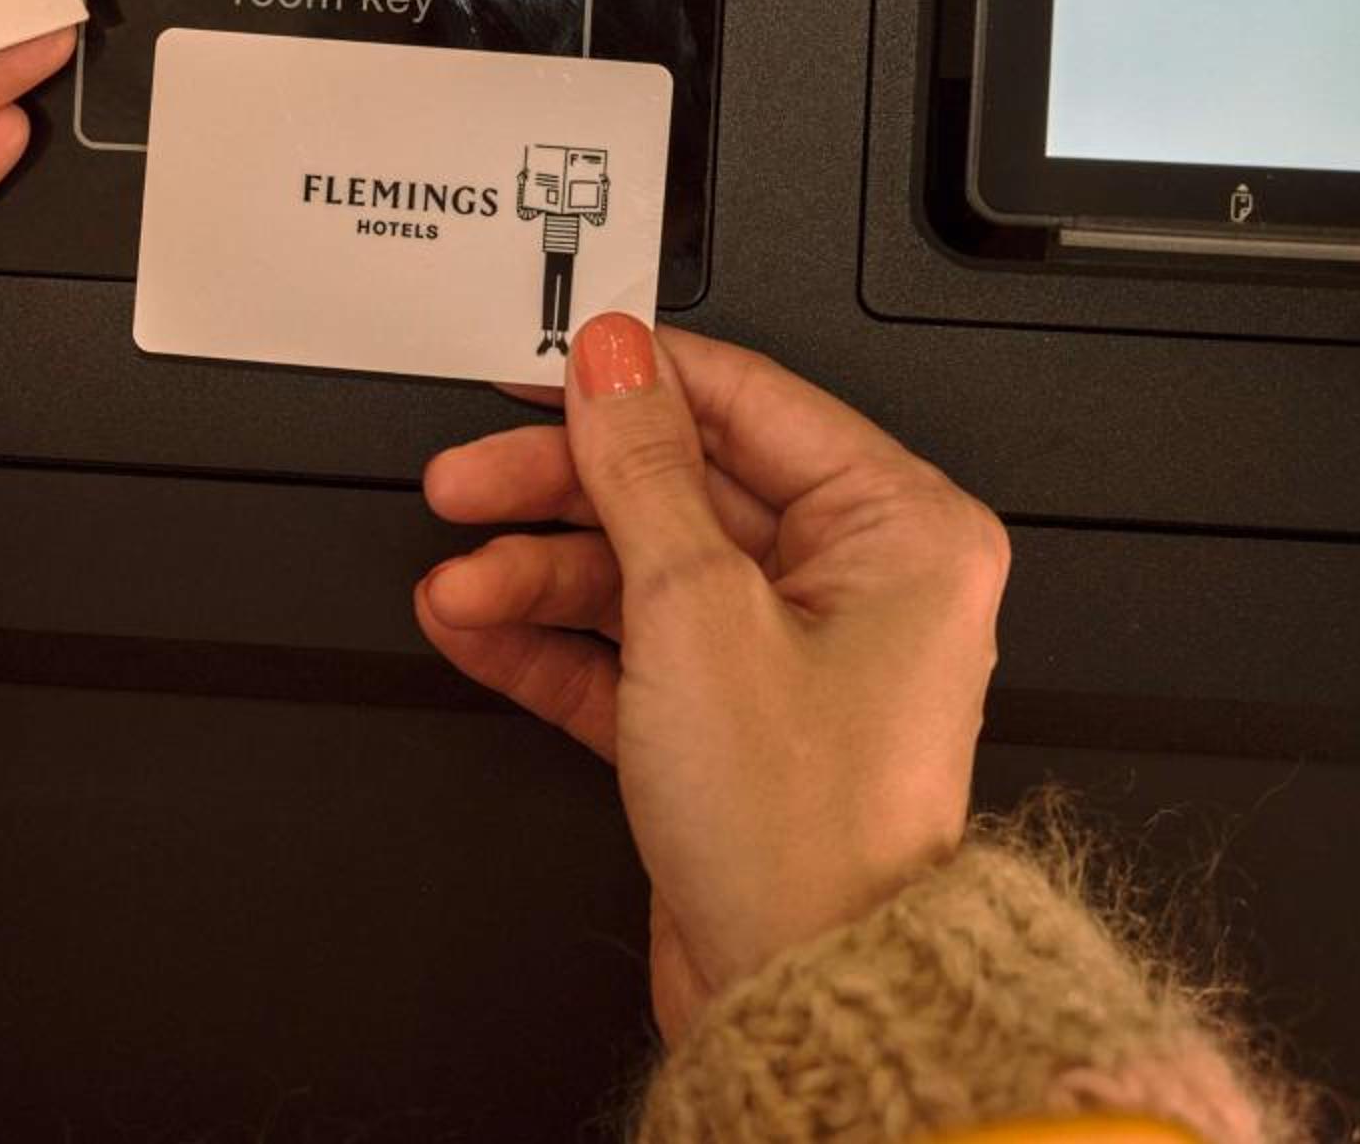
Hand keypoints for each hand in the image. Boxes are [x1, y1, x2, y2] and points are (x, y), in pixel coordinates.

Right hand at [415, 315, 1007, 1038]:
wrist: (800, 999)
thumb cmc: (806, 830)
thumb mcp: (698, 608)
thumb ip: (641, 470)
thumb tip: (615, 360)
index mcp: (900, 528)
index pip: (746, 402)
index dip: (630, 383)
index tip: (543, 370)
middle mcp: (857, 582)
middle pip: (678, 486)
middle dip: (558, 490)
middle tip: (467, 480)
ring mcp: (788, 655)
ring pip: (639, 569)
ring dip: (536, 572)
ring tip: (459, 580)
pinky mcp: (728, 723)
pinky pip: (627, 648)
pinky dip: (551, 640)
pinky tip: (479, 625)